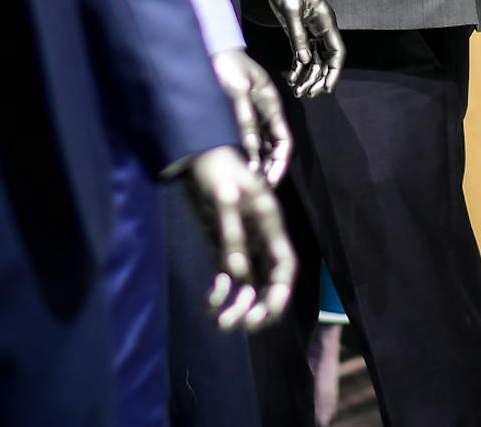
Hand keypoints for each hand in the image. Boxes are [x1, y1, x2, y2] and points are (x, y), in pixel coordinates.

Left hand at [182, 144, 296, 332]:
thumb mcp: (223, 193)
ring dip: (238, 308)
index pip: (284, 266)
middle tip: (246, 325)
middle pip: (269, 282)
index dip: (281, 293)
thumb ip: (231, 231)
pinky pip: (226, 279)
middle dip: (261, 308)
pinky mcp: (222, 248)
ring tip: (222, 324)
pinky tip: (209, 303)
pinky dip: (219, 295)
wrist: (196, 156)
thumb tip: (236, 271)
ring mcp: (241, 246)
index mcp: (269, 225)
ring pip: (248, 286)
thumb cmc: (215, 168)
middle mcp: (259, 240)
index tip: (268, 314)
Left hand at [212, 49, 294, 185]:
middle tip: (258, 189)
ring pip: (261, 147)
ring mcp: (252, 115)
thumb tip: (251, 148)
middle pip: (274, 148)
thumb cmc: (228, 65)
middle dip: (269, 169)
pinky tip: (236, 166)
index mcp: (272, 105)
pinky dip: (243, 155)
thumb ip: (245, 116)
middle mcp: (265, 113)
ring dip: (257, 164)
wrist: (214, 49)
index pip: (284, 141)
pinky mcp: (238, 116)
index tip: (270, 180)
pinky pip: (245, 141)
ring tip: (247, 183)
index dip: (280, 163)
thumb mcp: (238, 89)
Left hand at [260, 0, 345, 99]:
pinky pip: (303, 54)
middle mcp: (322, 29)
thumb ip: (298, 36)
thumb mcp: (290, 10)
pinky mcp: (300, 32)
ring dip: (307, 76)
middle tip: (308, 94)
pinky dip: (298, 67)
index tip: (327, 89)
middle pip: (326, 60)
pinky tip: (292, 78)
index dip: (334, 72)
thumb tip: (305, 61)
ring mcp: (311, 31)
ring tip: (297, 91)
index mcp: (326, 22)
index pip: (337, 52)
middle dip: (319, 79)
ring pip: (314, 60)